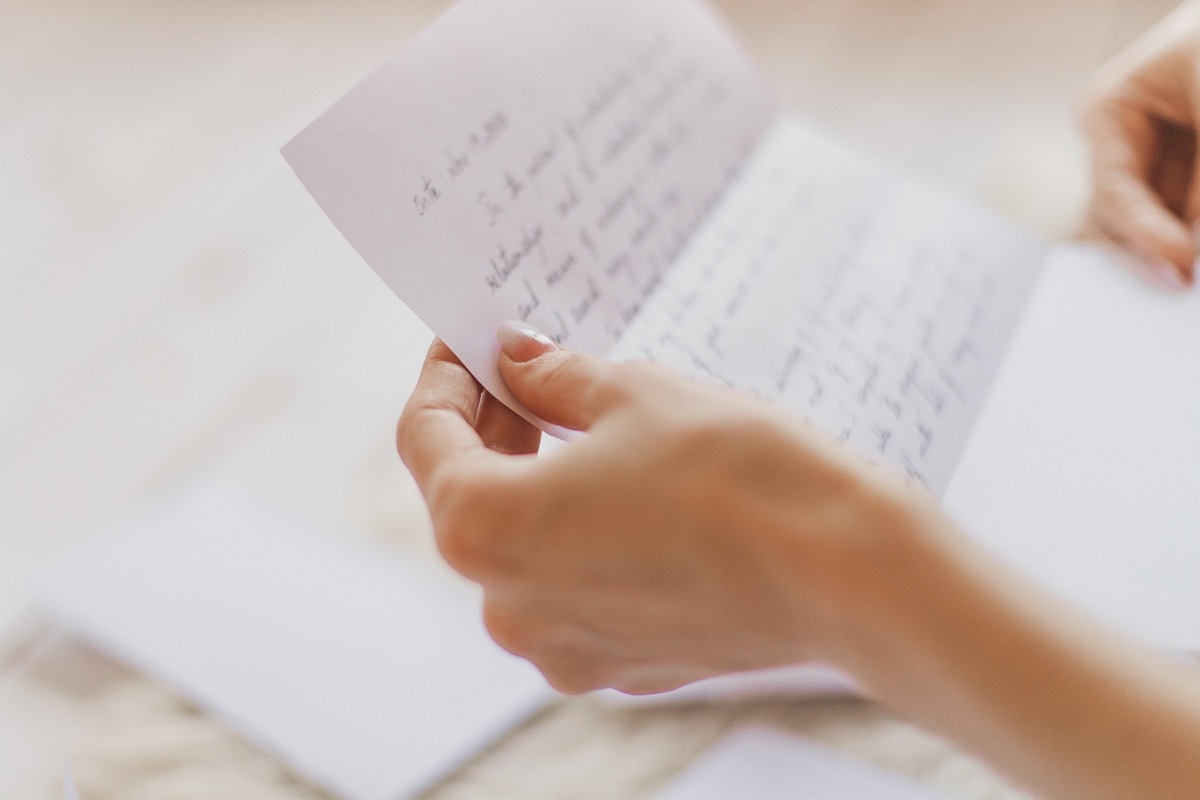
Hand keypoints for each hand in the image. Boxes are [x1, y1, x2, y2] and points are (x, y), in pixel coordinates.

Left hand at [396, 324, 942, 694]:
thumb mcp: (630, 394)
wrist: (843, 571)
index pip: (425, 437)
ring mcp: (562, 645)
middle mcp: (507, 604)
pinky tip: (622, 490)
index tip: (472, 343)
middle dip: (492, 428)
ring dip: (535, 483)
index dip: (445, 377)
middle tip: (530, 371)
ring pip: (520, 548)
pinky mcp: (618, 662)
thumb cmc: (735, 473)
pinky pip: (572, 588)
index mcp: (483, 529)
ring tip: (581, 424)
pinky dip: (579, 535)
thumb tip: (516, 363)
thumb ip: (551, 379)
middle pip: (468, 497)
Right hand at [1080, 1, 1199, 286]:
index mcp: (1105, 112)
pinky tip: (1191, 261)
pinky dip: (1186, 235)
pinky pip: (1178, 212)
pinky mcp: (1184, 167)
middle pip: (1120, 220)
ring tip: (1189, 278)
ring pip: (1151, 224)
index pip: (1112, 193)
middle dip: (1151, 251)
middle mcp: (1118, 140)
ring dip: (1173, 247)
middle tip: (1181, 288)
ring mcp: (1153, 156)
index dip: (1146, 236)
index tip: (1183, 269)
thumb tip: (1192, 253)